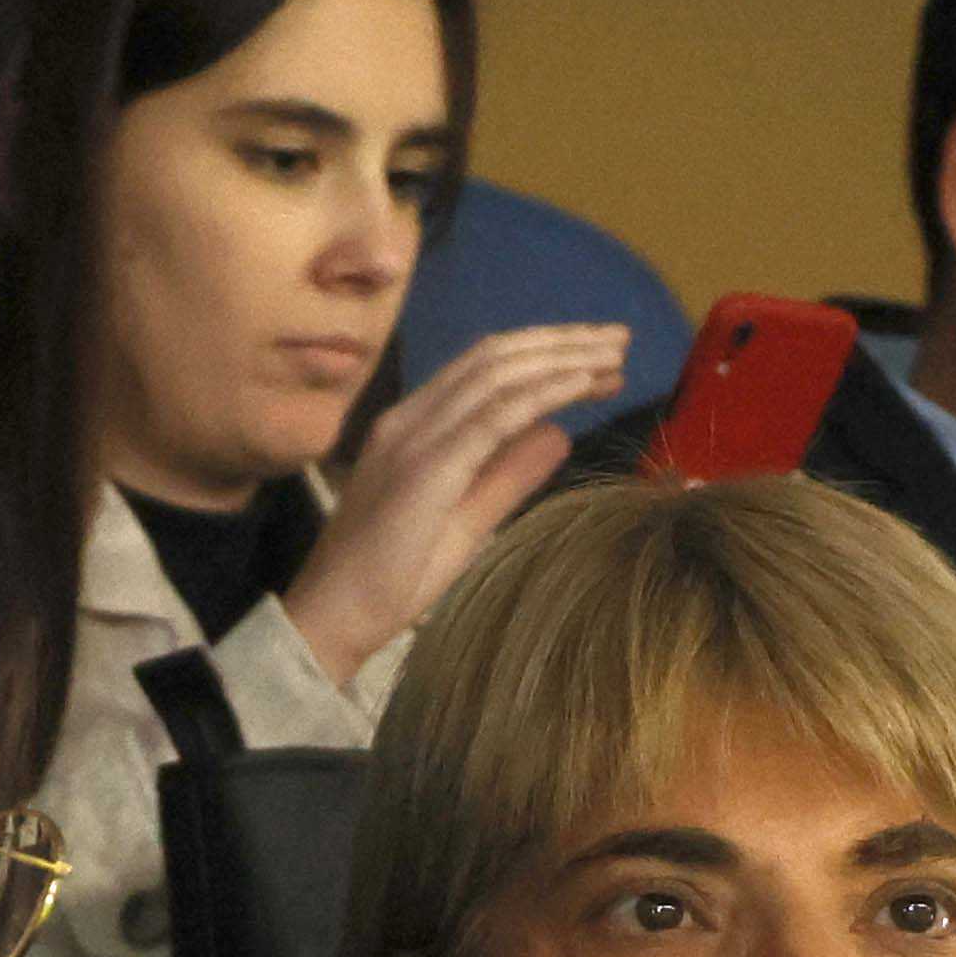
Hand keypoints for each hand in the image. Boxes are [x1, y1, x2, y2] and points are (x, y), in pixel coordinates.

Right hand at [281, 319, 641, 689]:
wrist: (335, 617)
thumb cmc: (392, 578)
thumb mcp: (467, 521)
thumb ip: (507, 475)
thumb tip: (558, 433)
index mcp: (415, 425)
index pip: (484, 368)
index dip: (545, 353)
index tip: (598, 358)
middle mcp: (411, 419)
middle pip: (495, 356)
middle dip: (562, 342)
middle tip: (620, 339)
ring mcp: (414, 439)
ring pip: (497, 375)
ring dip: (561, 358)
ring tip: (614, 355)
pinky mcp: (426, 469)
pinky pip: (492, 416)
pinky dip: (542, 393)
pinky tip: (582, 385)